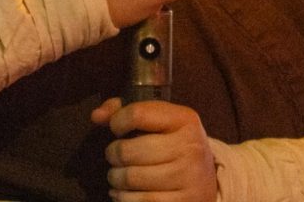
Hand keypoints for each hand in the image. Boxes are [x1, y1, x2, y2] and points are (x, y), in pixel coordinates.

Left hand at [91, 97, 216, 201]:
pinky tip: (122, 194)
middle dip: (113, 154)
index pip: (138, 113)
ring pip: (133, 179)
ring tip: (116, 176)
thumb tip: (96, 116)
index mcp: (185, 119)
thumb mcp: (161, 122)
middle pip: (130, 150)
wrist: (207, 181)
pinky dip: (124, 199)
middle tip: (114, 156)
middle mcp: (190, 147)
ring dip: (116, 178)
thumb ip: (127, 111)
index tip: (116, 128)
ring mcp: (189, 178)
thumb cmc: (175, 145)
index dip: (117, 121)